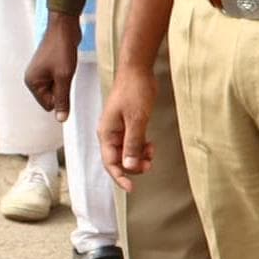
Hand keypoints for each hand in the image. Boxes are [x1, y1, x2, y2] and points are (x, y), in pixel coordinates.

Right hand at [21, 13, 79, 117]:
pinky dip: (65, 75)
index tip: (64, 82)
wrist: (64, 27)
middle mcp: (33, 79)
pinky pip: (58, 80)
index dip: (60, 98)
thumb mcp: (64, 77)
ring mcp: (40, 73)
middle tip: (65, 73)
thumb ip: (62, 100)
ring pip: (57, 89)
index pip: (48, 105)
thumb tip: (61, 120)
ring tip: (65, 67)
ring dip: (64, 82)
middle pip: (52, 98)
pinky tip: (66, 63)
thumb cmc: (61, 49)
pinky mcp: (48, 67)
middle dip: (62, 89)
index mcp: (32, 83)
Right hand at [101, 61, 156, 182]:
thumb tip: (130, 165)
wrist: (137, 70)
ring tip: (152, 153)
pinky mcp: (127, 124)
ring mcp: (118, 129)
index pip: (110, 162)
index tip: (131, 187)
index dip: (120, 177)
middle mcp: (109, 133)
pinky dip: (141, 148)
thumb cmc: (134, 91)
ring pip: (126, 153)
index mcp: (107, 133)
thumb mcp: (136, 120)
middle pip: (118, 160)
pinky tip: (150, 145)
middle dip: (133, 166)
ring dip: (139, 157)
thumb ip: (133, 144)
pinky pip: (132, 143)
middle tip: (149, 164)